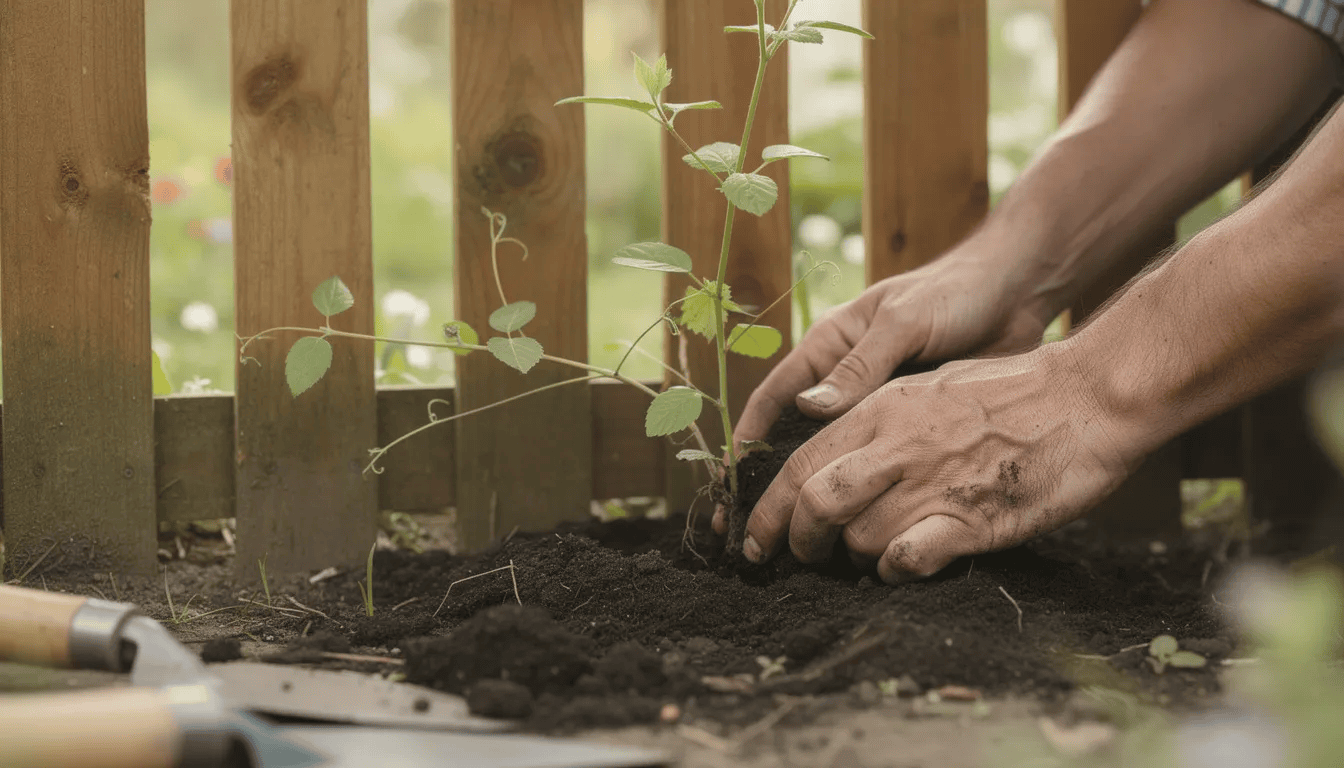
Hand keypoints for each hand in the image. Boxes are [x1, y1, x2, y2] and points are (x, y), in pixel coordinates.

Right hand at [715, 254, 1050, 533]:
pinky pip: (880, 467)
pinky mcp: (911, 428)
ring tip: (801, 547)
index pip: (773, 400)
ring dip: (820, 500)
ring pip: (837, 461)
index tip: (731, 486)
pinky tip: (863, 530)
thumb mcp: (902, 323)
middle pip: (796, 441)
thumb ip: (859, 367)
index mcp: (827, 349)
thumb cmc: (951, 294)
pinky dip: (867, 497)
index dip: (748, 442)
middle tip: (756, 536)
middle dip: (774, 487)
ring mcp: (877, 408)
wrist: (1015, 294)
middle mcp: (843, 383)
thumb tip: (808, 411)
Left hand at [739, 346, 1140, 581]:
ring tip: (876, 558)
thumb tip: (841, 459)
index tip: (756, 541)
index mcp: (881, 411)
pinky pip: (907, 560)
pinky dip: (897, 572)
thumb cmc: (1014, 392)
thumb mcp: (929, 388)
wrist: (1088, 396)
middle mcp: (896, 446)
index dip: (768, 509)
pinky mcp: (970, 520)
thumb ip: (880, 422)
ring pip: (859, 540)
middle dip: (798, 543)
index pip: (799, 463)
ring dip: (858, 560)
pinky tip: (910, 566)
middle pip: (814, 505)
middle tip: (804, 560)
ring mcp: (931, 483)